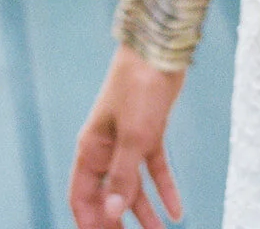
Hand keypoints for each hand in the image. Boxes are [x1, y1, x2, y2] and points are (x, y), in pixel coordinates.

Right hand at [69, 46, 183, 228]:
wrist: (160, 49)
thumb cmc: (140, 86)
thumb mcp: (134, 135)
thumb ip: (123, 175)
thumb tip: (113, 213)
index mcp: (92, 149)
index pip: (82, 195)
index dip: (90, 221)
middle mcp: (107, 148)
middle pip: (108, 195)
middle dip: (116, 222)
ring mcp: (129, 140)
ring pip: (133, 185)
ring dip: (145, 211)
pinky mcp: (151, 132)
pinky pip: (155, 168)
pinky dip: (165, 189)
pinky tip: (177, 211)